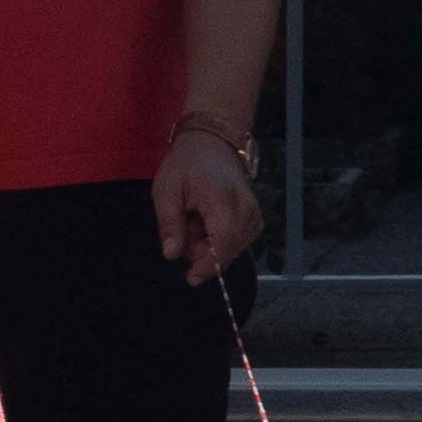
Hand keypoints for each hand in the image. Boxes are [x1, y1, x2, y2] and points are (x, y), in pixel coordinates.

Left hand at [151, 116, 258, 283]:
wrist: (212, 143)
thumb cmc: (186, 164)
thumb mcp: (166, 191)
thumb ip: (170, 225)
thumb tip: (172, 255)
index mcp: (223, 200)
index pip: (222, 244)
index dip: (207, 266)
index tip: (190, 278)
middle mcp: (246, 209)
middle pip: (227, 251)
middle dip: (202, 251)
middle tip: (185, 225)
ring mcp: (254, 214)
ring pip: (232, 249)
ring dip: (210, 245)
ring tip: (196, 219)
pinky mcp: (255, 218)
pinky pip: (237, 242)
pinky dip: (219, 239)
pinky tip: (208, 223)